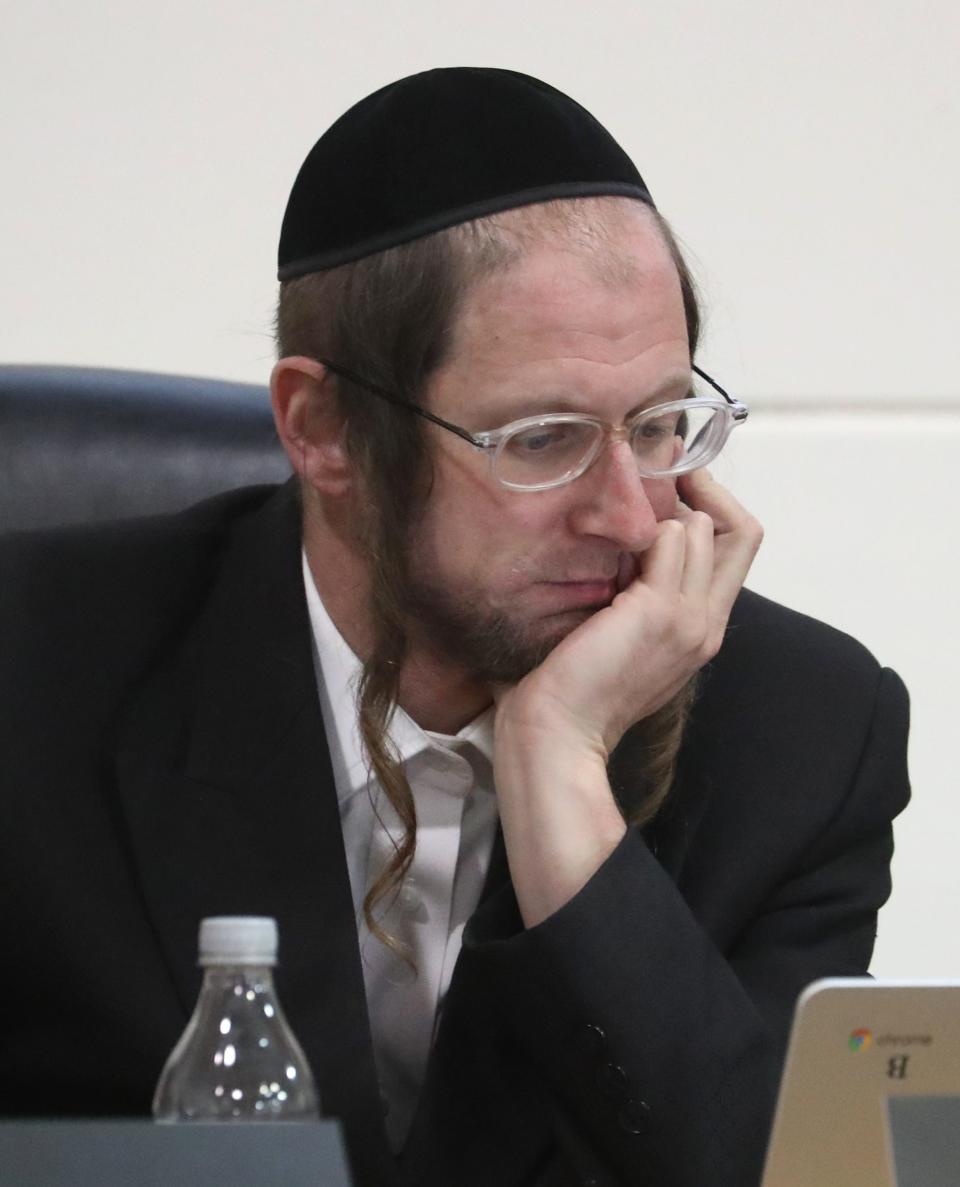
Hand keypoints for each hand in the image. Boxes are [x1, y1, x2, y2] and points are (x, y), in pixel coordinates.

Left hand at [491, 470, 761, 925]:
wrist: (556, 733)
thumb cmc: (571, 687)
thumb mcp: (619, 635)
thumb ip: (637, 595)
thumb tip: (627, 542)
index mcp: (702, 631)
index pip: (736, 550)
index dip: (712, 509)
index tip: (674, 483)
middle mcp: (708, 624)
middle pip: (744, 532)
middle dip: (707, 490)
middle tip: (663, 469)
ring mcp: (689, 618)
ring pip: (702, 526)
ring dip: (661, 506)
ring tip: (619, 503)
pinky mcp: (660, 611)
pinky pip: (670, 537)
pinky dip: (641, 521)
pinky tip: (605, 523)